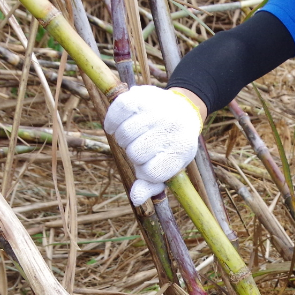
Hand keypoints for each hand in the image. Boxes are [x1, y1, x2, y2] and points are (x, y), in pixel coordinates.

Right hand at [103, 86, 203, 204]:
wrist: (182, 111)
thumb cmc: (169, 146)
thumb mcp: (166, 167)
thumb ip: (150, 185)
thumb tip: (136, 200)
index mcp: (181, 150)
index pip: (152, 173)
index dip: (146, 170)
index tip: (151, 162)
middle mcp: (172, 128)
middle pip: (136, 153)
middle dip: (134, 153)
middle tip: (140, 146)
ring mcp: (158, 110)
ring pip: (125, 134)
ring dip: (122, 138)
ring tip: (132, 135)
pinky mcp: (143, 95)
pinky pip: (118, 110)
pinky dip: (112, 121)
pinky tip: (114, 125)